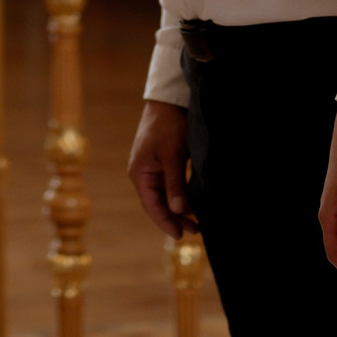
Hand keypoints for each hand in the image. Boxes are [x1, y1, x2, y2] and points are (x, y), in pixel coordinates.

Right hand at [127, 100, 194, 238]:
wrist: (168, 101)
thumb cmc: (168, 126)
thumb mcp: (173, 155)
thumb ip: (175, 184)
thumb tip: (177, 211)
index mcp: (140, 173)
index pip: (152, 206)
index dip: (166, 223)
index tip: (180, 236)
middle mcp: (143, 174)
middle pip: (159, 203)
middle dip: (175, 218)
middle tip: (195, 231)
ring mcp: (152, 168)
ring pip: (165, 196)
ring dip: (179, 209)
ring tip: (196, 222)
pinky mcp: (162, 163)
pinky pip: (170, 186)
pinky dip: (180, 196)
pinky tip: (192, 203)